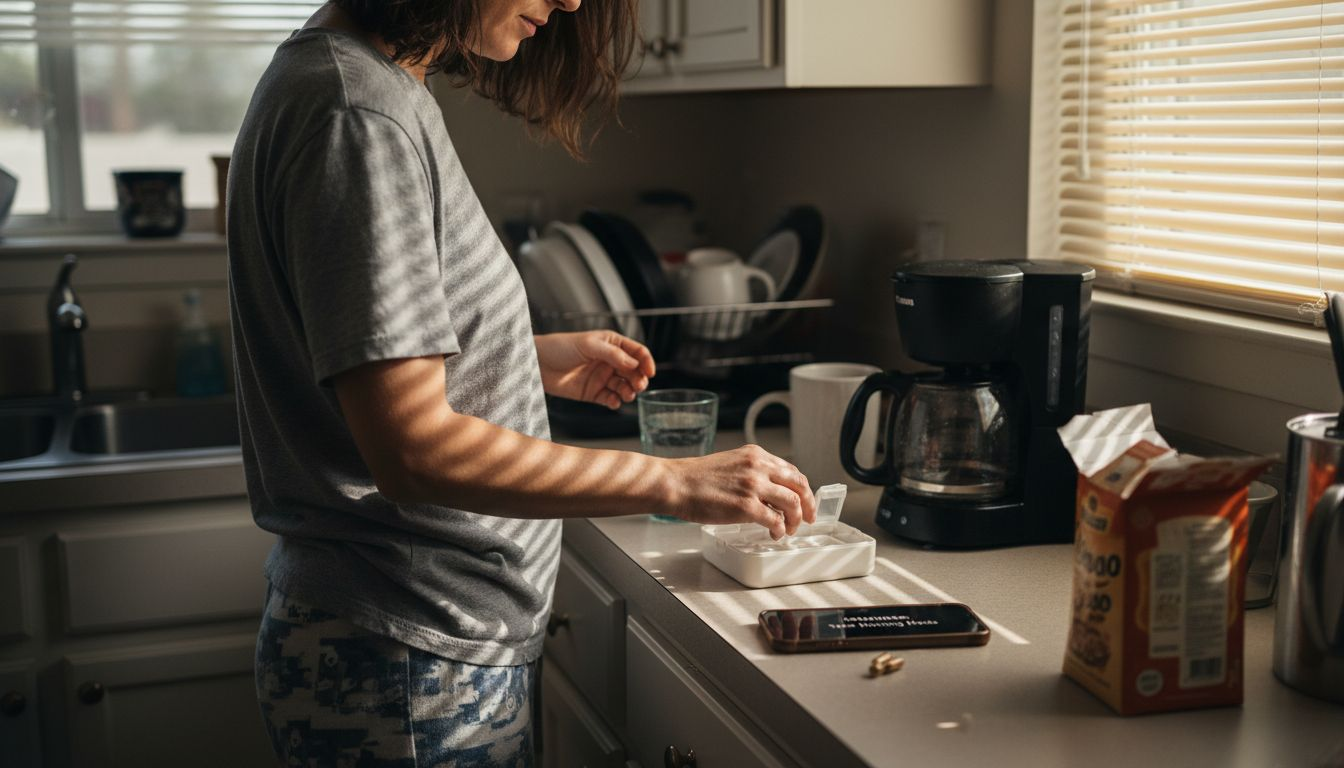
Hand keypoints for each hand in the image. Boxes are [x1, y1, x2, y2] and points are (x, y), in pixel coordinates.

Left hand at [534, 331, 655, 409]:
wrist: (537, 363)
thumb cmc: (560, 347)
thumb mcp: (588, 345)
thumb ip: (612, 354)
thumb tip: (634, 364)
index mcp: (611, 344)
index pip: (636, 352)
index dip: (646, 362)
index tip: (650, 372)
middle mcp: (609, 361)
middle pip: (634, 372)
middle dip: (639, 380)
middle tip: (638, 386)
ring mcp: (602, 377)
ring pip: (624, 387)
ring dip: (629, 392)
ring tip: (626, 395)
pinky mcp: (593, 392)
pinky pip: (610, 399)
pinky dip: (614, 402)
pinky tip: (613, 402)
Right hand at [659, 445, 816, 538]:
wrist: (675, 483)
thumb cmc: (695, 477)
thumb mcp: (731, 464)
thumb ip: (752, 473)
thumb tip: (768, 493)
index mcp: (756, 455)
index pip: (792, 471)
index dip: (803, 489)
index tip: (805, 501)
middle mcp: (759, 467)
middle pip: (799, 486)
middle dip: (808, 505)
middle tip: (809, 518)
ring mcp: (753, 486)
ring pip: (792, 503)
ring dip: (795, 520)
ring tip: (789, 529)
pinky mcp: (746, 506)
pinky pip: (775, 520)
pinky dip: (780, 529)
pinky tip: (775, 534)